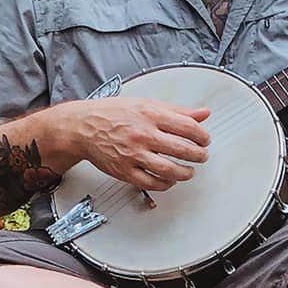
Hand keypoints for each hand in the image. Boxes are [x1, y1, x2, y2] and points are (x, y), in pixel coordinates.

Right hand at [78, 98, 211, 190]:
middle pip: (181, 149)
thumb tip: (203, 113)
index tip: (205, 139)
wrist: (83, 127)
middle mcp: (142, 134)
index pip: (187, 127)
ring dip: (185, 173)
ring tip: (189, 171)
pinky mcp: (125, 171)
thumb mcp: (146, 104)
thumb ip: (177, 110)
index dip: (202, 136)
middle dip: (198, 155)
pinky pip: (151, 183)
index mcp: (150, 115)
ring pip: (169, 169)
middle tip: (202, 156)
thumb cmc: (113, 114)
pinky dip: (165, 184)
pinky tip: (170, 180)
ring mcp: (133, 154)